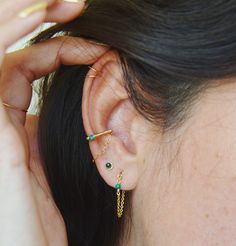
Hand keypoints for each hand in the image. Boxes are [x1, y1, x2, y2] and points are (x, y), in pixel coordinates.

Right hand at [0, 0, 107, 244]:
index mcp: (8, 125)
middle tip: (73, 2)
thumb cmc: (40, 222)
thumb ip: (40, 136)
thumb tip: (44, 108)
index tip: (97, 48)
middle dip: (34, 17)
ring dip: (26, 18)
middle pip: (7, 49)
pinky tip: (45, 22)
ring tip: (63, 2)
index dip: (59, 49)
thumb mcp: (46, 170)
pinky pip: (1, 69)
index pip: (26, 68)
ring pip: (0, 50)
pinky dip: (22, 43)